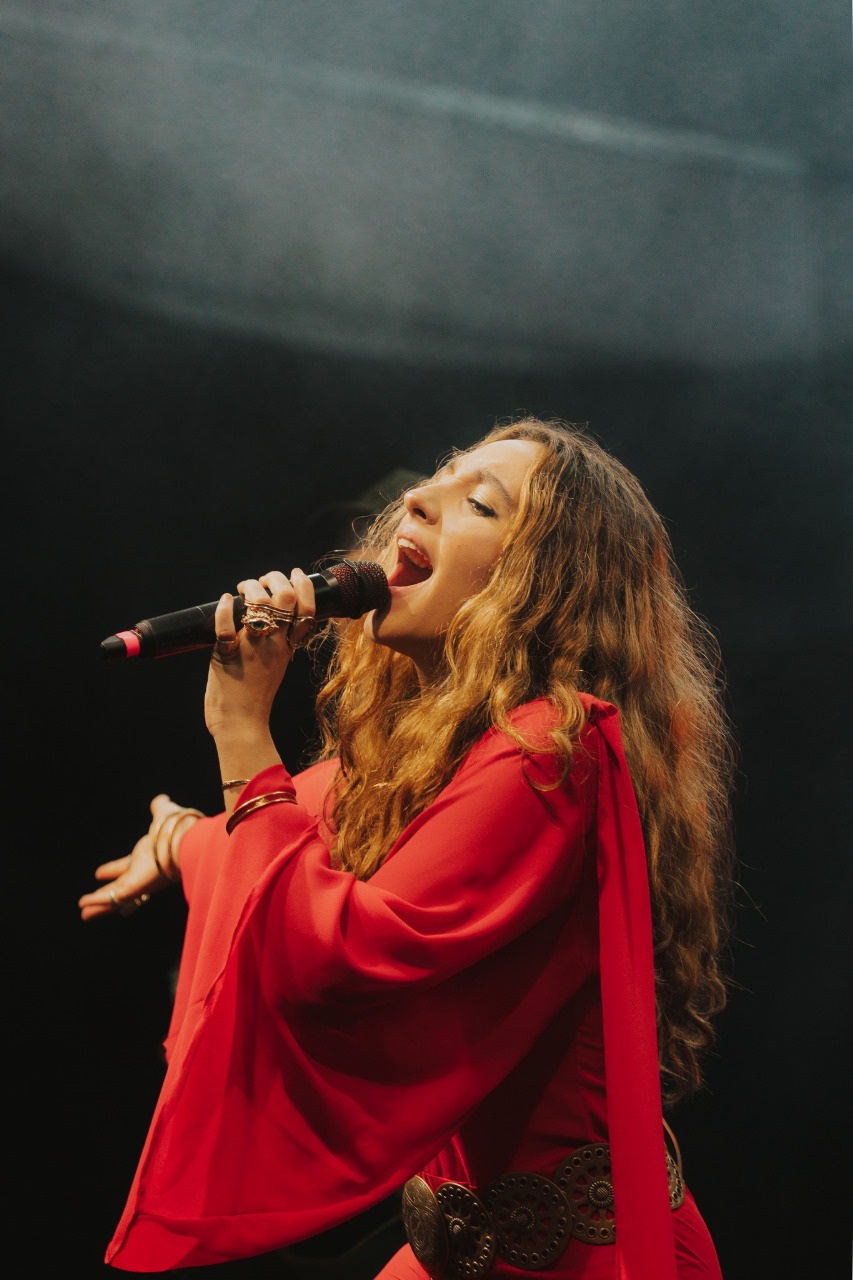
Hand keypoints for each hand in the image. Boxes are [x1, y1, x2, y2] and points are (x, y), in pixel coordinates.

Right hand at [78, 794, 200, 920]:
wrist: (188, 839)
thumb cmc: (179, 828)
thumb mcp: (165, 815)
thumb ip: (161, 808)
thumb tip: (161, 799)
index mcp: (147, 856)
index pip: (126, 865)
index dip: (113, 869)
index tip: (99, 873)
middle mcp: (142, 871)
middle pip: (119, 886)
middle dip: (105, 892)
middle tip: (89, 901)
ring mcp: (139, 882)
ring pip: (115, 897)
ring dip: (98, 904)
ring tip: (83, 913)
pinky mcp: (135, 888)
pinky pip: (114, 899)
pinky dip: (98, 903)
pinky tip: (84, 909)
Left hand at [205, 567, 316, 740]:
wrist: (240, 726)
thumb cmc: (254, 698)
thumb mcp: (276, 666)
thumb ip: (277, 644)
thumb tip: (268, 618)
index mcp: (288, 648)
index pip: (308, 611)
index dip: (304, 586)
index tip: (296, 574)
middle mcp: (273, 645)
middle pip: (286, 599)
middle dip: (276, 579)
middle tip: (264, 580)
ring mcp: (251, 649)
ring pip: (259, 606)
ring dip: (250, 588)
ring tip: (243, 589)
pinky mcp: (226, 656)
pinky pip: (226, 626)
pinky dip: (225, 608)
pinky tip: (226, 600)